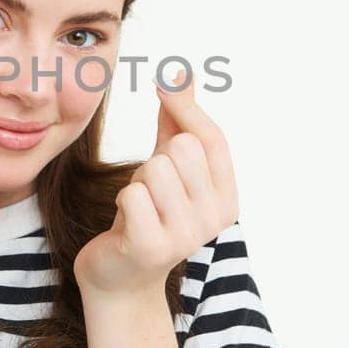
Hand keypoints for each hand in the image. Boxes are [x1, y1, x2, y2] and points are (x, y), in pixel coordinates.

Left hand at [75, 70, 239, 294]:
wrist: (121, 275)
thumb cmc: (148, 212)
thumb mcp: (168, 164)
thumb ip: (178, 121)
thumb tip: (182, 72)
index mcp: (228, 198)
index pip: (213, 139)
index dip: (186, 107)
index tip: (163, 85)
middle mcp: (216, 219)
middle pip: (181, 149)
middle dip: (155, 159)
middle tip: (150, 187)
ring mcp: (187, 236)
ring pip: (154, 169)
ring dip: (137, 182)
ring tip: (140, 206)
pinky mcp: (153, 247)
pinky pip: (132, 195)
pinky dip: (123, 201)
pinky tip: (127, 222)